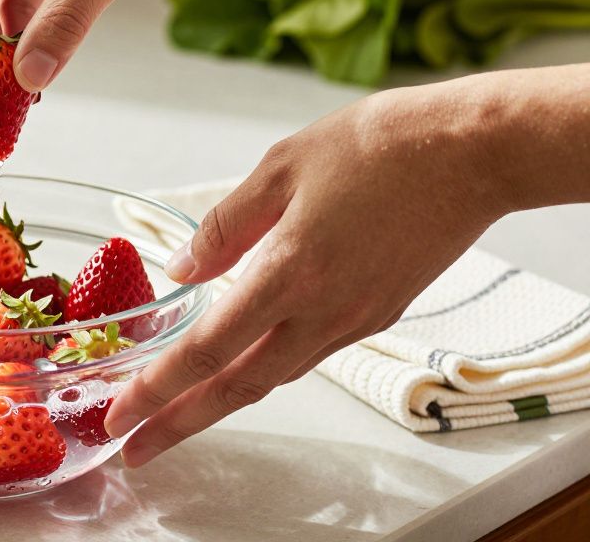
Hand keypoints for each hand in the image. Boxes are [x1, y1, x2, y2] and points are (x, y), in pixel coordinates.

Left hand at [104, 77, 517, 466]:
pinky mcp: (377, 314)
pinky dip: (264, 370)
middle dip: (179, 422)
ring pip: (274, 376)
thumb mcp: (281, 168)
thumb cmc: (379, 146)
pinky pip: (307, 354)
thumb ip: (226, 225)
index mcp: (290, 272)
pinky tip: (239, 367)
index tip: (121, 415)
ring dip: (220, 402)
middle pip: (238, 386)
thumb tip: (183, 267)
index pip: (209, 348)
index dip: (159, 388)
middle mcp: (322, 311)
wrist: (473, 154)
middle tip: (134, 448)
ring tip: (176, 416)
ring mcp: (354, 319)